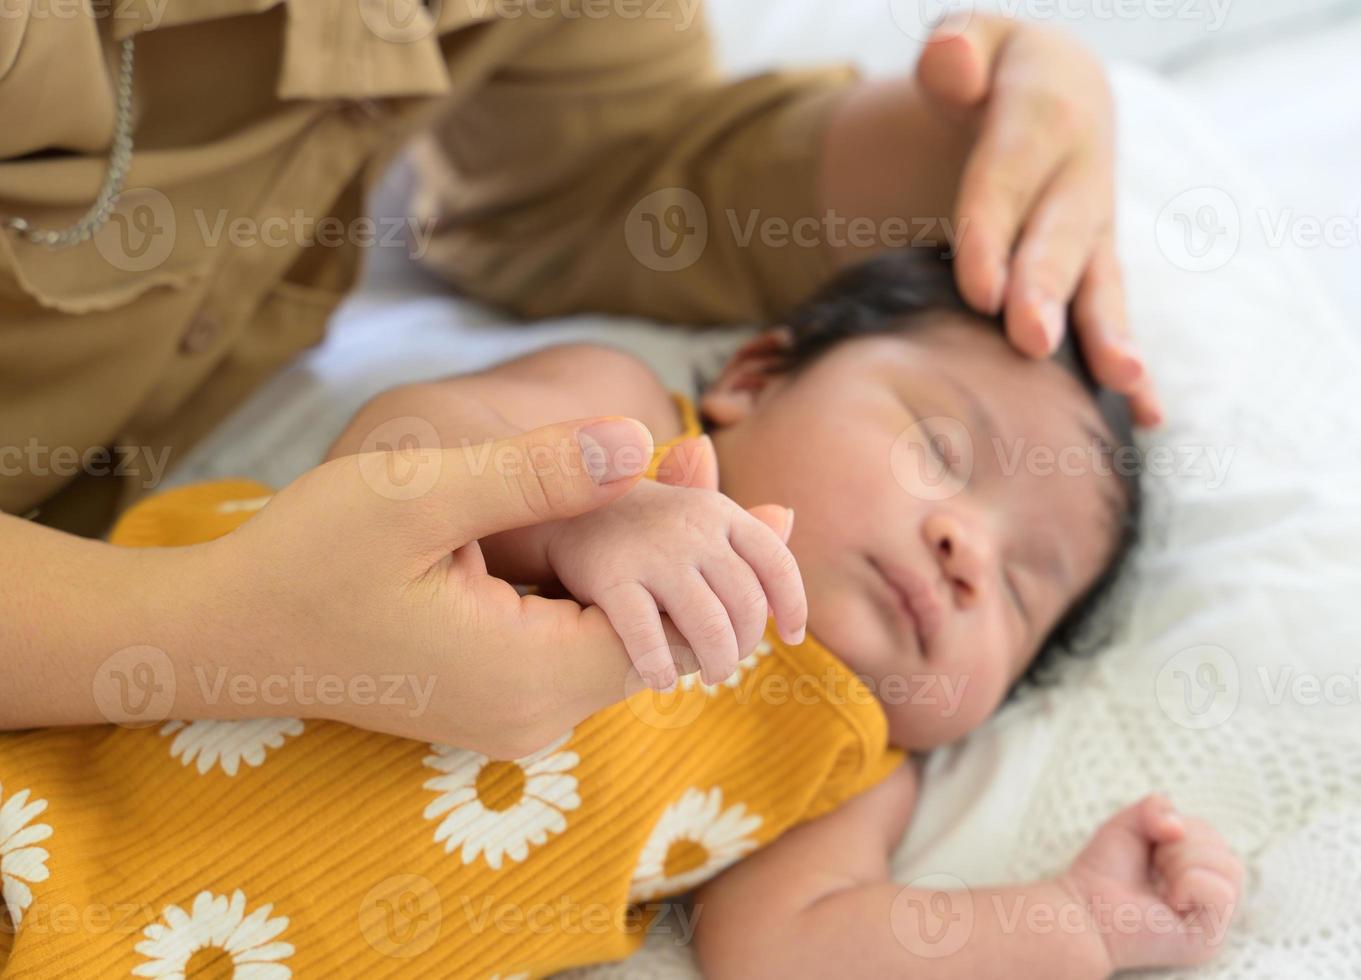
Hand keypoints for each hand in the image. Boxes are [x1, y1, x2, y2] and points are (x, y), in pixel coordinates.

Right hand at [197, 417, 696, 758]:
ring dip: (642, 570)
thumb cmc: (305, 557)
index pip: (670, 625)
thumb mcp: (417, 495)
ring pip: (618, 641)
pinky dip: (601, 588)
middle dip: (680, 554)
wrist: (223, 634)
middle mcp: (532, 717)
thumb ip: (535, 472)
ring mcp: (511, 718)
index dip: (705, 547)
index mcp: (529, 676)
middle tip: (704, 460)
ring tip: (671, 482)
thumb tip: (641, 438)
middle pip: (655, 637)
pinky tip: (603, 525)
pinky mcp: (491, 702)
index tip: (727, 473)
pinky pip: (576, 647)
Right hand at [545, 456, 806, 691]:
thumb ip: (738, 524)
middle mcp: (692, 528)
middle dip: (746, 645)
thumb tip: (790, 519)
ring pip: (711, 628)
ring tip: (706, 675)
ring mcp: (652, 552)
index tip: (794, 637)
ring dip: (715, 663)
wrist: (557, 507)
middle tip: (729, 662)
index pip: (777, 563)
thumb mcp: (692, 511)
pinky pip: (650, 638)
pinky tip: (661, 680)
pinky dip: (662, 667)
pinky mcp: (610, 578)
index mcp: (718, 510)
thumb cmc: (638, 523)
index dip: (794, 605)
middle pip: (748, 605)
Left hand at [915, 16, 1161, 425]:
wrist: (1059, 92)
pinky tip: (1146, 416)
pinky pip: (1114, 313)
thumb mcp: (974, 39)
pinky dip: (1130, 363)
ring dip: (1109, 334)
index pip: (1009, 172)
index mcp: (1045, 111)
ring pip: (1101, 281)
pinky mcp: (1098, 263)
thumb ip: (956, 48)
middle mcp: (1080, 173)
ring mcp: (1095, 224)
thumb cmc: (992, 73)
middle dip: (1047, 289)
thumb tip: (950, 62)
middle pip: (1059, 235)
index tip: (980, 287)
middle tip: (1031, 339)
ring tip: (1123, 381)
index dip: (993, 227)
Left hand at [1062, 795, 1243, 971]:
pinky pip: (1223, 894)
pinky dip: (1191, 885)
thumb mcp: (1130, 822)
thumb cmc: (1105, 870)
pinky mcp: (1209, 939)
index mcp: (1198, 873)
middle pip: (1225, 850)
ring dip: (1185, 863)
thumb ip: (1156, 806)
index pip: (1214, 837)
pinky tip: (1169, 900)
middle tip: (1155, 866)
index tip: (1153, 849)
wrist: (1085, 906)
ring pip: (1231, 869)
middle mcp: (1210, 898)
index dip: (1182, 830)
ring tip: (1161, 883)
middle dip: (1182, 847)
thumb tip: (1178, 829)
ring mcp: (1212, 920)